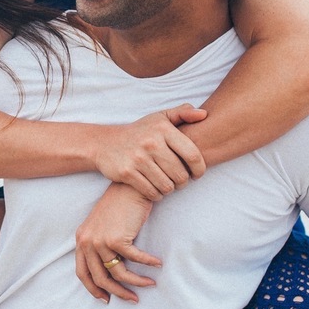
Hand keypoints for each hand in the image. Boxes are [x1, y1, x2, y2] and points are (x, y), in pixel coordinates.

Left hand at [75, 183, 159, 301]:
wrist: (129, 184)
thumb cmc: (119, 205)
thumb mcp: (102, 226)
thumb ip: (101, 246)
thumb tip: (112, 271)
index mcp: (81, 240)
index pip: (82, 273)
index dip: (94, 289)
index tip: (106, 299)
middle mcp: (87, 242)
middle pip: (100, 278)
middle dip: (117, 292)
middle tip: (133, 299)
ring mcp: (100, 240)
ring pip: (118, 273)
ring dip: (136, 282)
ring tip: (150, 284)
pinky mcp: (117, 238)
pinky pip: (134, 260)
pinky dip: (147, 264)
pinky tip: (158, 264)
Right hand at [93, 105, 207, 199]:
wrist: (105, 143)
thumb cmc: (139, 131)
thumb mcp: (159, 118)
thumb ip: (183, 113)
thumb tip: (204, 115)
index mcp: (163, 129)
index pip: (193, 155)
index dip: (199, 169)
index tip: (197, 174)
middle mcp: (151, 142)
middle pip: (180, 174)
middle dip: (183, 182)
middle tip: (180, 181)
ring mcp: (138, 158)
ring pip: (167, 186)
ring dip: (170, 189)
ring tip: (168, 185)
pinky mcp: (127, 172)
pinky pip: (151, 192)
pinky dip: (157, 195)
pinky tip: (156, 190)